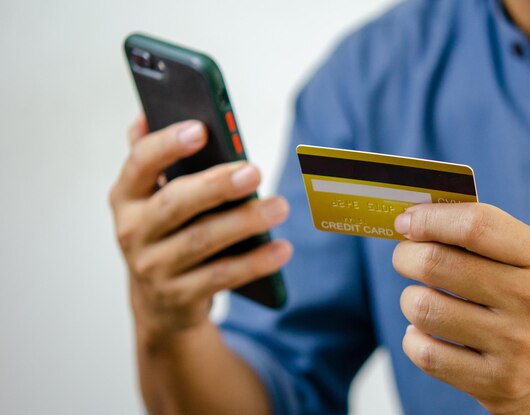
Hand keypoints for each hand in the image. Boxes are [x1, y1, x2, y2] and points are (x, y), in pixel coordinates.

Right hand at [109, 115, 291, 337]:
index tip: (201, 129)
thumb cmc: (165, 235)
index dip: (167, 146)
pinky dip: (255, 263)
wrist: (159, 305)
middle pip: (176, 203)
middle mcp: (133, 232)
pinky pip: (222, 277)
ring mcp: (154, 268)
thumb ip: (151, 161)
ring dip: (245, 222)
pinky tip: (281, 249)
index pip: (140, 164)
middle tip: (254, 171)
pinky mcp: (180, 297)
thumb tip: (145, 116)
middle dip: (216, 186)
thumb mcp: (150, 200)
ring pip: (202, 241)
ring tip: (280, 206)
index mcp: (126, 197)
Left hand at [392, 203, 529, 413]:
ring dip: (410, 299)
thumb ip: (479, 234)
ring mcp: (515, 346)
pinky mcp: (495, 383)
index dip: (429, 219)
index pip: (474, 226)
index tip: (406, 222)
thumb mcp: (528, 260)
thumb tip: (412, 220)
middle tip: (405, 257)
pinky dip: (414, 338)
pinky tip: (427, 332)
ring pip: (423, 308)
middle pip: (436, 263)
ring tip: (423, 299)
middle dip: (406, 256)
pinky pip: (425, 352)